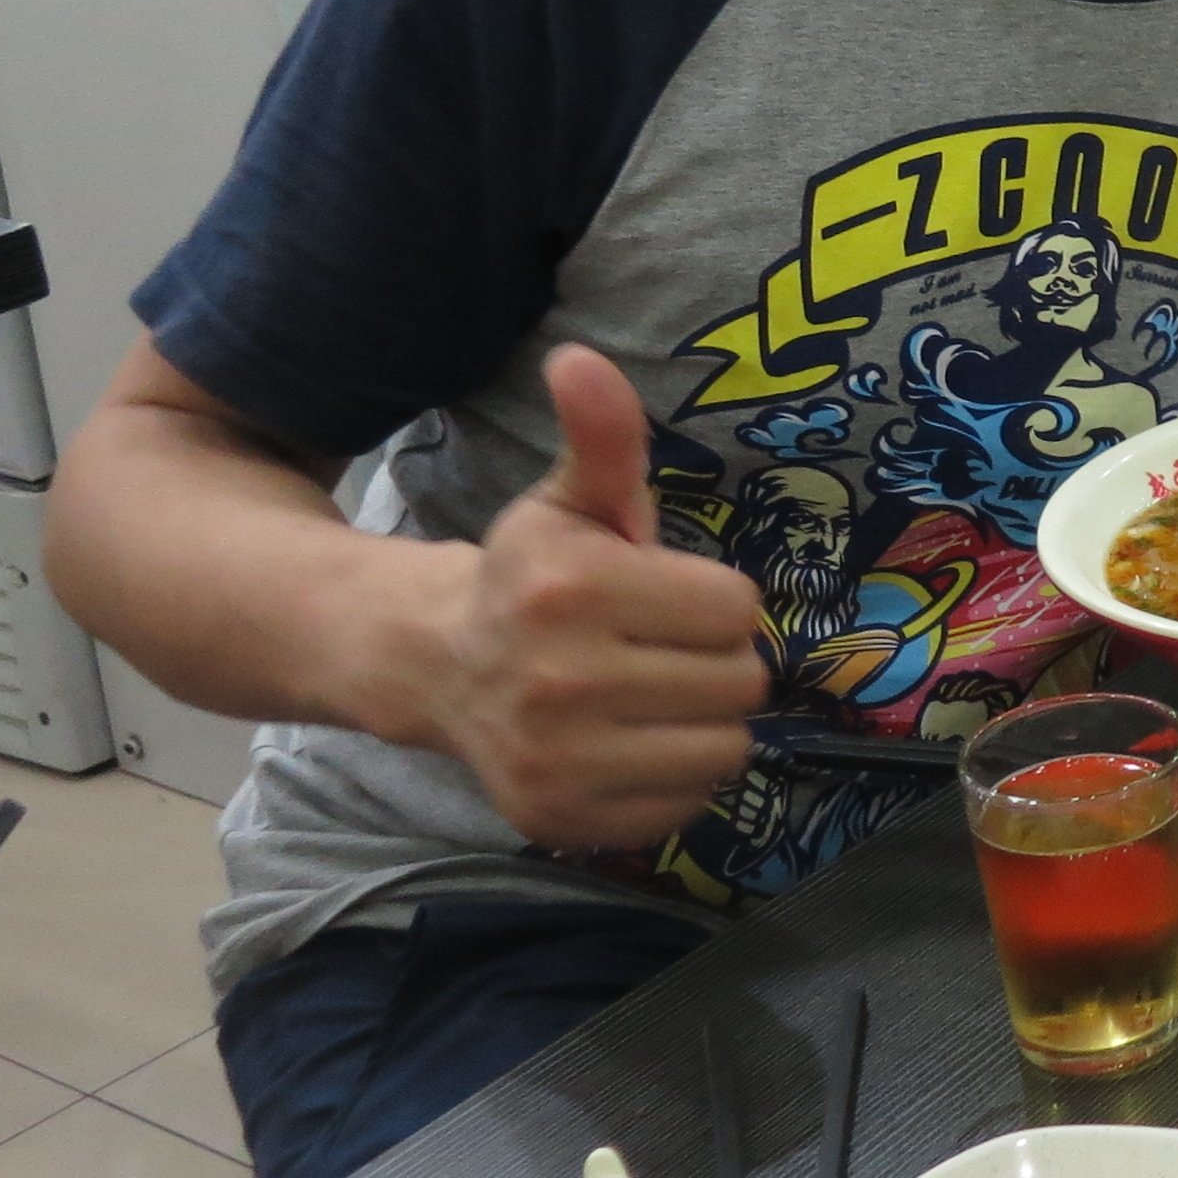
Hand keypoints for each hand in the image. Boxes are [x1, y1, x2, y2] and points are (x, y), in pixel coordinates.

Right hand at [410, 345, 766, 850]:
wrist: (439, 665)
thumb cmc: (533, 576)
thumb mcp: (572, 500)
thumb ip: (602, 436)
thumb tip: (580, 358)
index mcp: (573, 587)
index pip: (736, 608)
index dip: (709, 599)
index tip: (663, 597)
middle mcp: (559, 679)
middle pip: (739, 681)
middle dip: (712, 660)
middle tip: (657, 650)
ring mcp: (557, 759)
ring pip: (725, 750)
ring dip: (704, 723)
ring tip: (651, 698)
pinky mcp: (560, 820)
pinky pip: (687, 807)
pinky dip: (673, 779)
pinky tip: (626, 746)